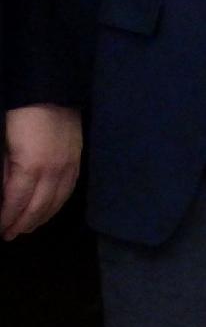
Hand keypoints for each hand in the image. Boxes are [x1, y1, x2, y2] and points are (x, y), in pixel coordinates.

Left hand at [1, 105, 81, 239]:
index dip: (7, 218)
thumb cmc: (19, 116)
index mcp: (31, 166)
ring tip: (27, 228)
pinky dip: (58, 204)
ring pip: (56, 201)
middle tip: (9, 235)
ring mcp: (69, 166)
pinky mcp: (77, 160)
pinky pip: (69, 190)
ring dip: (41, 218)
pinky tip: (49, 209)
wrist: (50, 91)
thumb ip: (4, 171)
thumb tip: (4, 195)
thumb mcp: (3, 145)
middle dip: (22, 223)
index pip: (17, 201)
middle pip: (38, 206)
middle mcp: (54, 171)